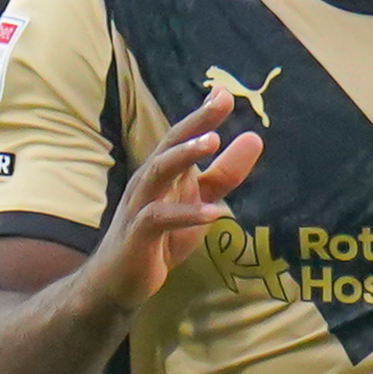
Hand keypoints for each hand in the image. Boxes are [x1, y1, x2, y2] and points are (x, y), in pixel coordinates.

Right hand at [86, 90, 260, 314]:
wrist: (119, 281)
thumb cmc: (161, 238)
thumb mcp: (200, 203)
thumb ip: (224, 175)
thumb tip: (253, 138)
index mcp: (164, 173)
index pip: (183, 137)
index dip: (204, 115)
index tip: (227, 92)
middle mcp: (149, 182)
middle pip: (170, 144)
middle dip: (195, 123)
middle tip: (222, 101)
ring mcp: (140, 207)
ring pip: (158, 172)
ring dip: (184, 156)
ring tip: (212, 142)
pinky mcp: (138, 236)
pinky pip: (159, 219)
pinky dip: (187, 215)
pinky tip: (215, 214)